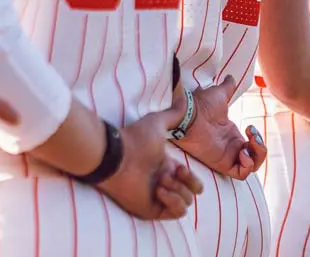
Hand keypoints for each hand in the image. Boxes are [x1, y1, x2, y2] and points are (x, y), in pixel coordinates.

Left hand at [98, 90, 202, 219]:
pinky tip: (159, 191)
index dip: (191, 176)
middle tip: (173, 173)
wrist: (116, 156)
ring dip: (178, 191)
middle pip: (192, 194)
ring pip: (186, 204)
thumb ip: (173, 114)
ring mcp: (158, 198)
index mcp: (167, 169)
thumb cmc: (134, 138)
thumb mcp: (158, 122)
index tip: (179, 166)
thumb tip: (184, 97)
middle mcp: (164, 184)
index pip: (190, 181)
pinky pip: (175, 213)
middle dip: (189, 183)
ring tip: (160, 182)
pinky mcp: (151, 209)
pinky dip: (173, 202)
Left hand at [171, 76, 262, 179]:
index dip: (257, 140)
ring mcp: (226, 157)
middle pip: (254, 159)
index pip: (251, 146)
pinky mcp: (221, 164)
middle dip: (260, 149)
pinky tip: (243, 152)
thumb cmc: (200, 104)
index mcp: (231, 135)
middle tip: (253, 136)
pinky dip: (247, 165)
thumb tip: (230, 77)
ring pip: (250, 168)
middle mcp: (230, 148)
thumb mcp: (219, 94)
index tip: (251, 128)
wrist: (189, 112)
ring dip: (256, 156)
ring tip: (248, 145)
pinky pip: (240, 174)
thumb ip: (227, 87)